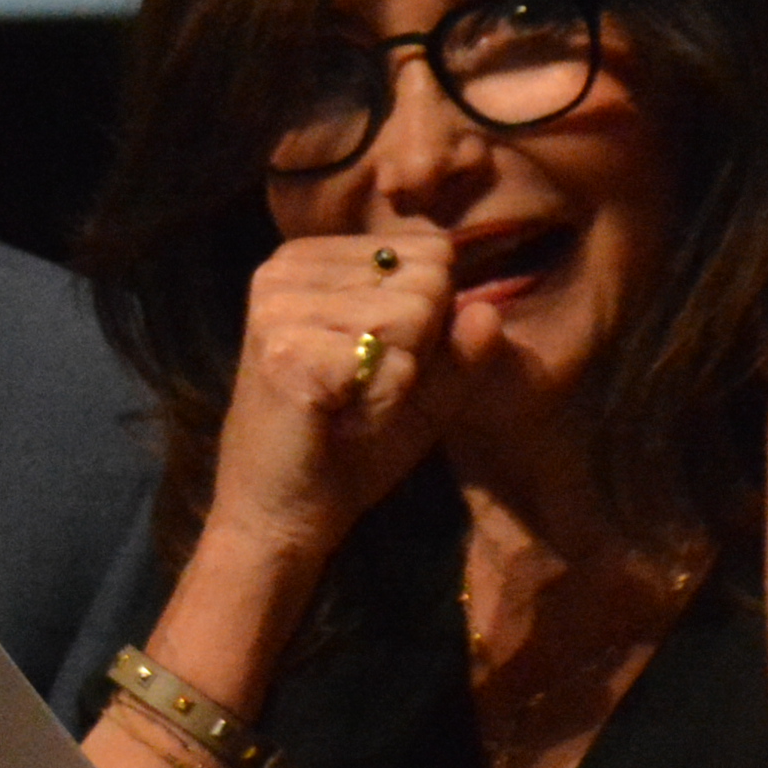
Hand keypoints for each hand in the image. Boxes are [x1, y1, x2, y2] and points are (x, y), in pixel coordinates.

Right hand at [199, 231, 494, 567]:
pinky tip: (339, 419)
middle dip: (416, 348)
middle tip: (361, 390)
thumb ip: (459, 350)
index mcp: (309, 261)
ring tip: (349, 405)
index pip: (428, 252)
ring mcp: (281, 307)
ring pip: (413, 316)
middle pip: (426, 279)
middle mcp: (285, 269)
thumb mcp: (416, 390)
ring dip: (399, 379)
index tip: (372, 363)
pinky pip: (394, 362)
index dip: (427, 321)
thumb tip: (489, 310)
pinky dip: (384, 403)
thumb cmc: (345, 449)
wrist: (278, 515)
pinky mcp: (287, 350)